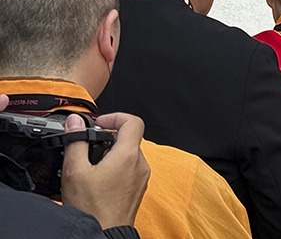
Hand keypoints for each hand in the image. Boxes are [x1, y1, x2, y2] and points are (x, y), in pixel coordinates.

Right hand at [61, 112, 149, 229]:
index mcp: (128, 155)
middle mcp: (140, 164)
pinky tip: (98, 180)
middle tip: (90, 145)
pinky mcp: (138, 189)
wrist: (103, 236)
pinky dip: (116, 167)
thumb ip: (76, 142)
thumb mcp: (75, 172)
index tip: (99, 124)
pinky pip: (130, 169)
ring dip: (112, 153)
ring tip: (91, 165)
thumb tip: (75, 122)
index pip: (133, 121)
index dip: (115, 117)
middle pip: (129, 138)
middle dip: (109, 137)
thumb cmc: (92, 210)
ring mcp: (141, 178)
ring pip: (129, 154)